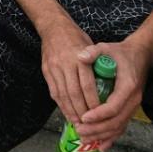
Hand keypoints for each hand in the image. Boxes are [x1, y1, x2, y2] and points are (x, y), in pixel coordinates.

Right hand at [38, 14, 100, 128]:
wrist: (53, 26)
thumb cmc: (76, 38)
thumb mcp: (91, 46)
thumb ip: (96, 65)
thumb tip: (106, 87)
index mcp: (79, 57)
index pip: (87, 84)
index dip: (93, 102)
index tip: (99, 114)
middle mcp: (65, 63)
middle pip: (74, 93)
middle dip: (82, 111)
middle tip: (90, 125)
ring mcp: (54, 67)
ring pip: (62, 95)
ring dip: (70, 111)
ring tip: (79, 123)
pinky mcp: (46, 70)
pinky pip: (54, 91)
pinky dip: (61, 105)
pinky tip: (67, 113)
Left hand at [74, 38, 152, 151]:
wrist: (139, 56)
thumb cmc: (119, 53)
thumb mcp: (105, 47)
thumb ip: (93, 51)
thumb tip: (80, 56)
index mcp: (128, 86)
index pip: (114, 106)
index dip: (99, 114)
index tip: (84, 117)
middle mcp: (133, 100)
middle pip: (116, 121)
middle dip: (97, 129)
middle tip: (79, 131)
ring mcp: (133, 106)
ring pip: (118, 127)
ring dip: (102, 135)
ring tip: (84, 138)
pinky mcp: (129, 110)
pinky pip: (121, 126)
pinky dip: (111, 137)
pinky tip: (100, 146)